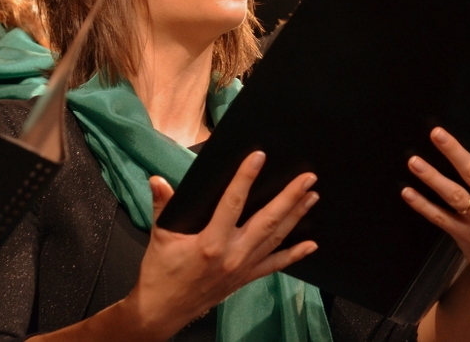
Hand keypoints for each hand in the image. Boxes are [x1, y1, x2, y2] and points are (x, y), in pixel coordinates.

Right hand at [121, 152, 319, 340]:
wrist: (163, 311)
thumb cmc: (161, 273)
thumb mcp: (160, 236)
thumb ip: (162, 205)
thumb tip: (157, 180)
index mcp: (210, 242)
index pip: (232, 202)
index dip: (246, 178)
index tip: (259, 157)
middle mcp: (232, 255)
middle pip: (267, 220)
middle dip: (290, 197)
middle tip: (308, 178)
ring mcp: (243, 267)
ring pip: (276, 238)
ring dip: (296, 216)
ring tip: (312, 197)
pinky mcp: (246, 278)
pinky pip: (274, 265)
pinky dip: (294, 255)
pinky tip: (311, 245)